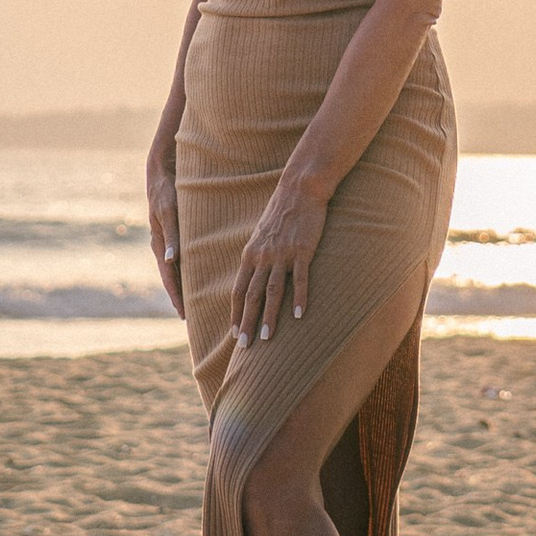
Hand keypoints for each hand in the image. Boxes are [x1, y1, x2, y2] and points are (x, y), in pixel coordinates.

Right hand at [145, 148, 183, 318]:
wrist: (161, 171)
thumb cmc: (166, 191)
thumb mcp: (169, 212)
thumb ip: (171, 235)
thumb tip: (171, 261)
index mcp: (160, 245)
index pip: (169, 278)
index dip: (176, 297)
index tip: (183, 315)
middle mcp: (162, 246)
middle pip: (172, 278)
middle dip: (179, 297)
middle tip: (190, 317)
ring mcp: (167, 240)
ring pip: (175, 269)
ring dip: (183, 285)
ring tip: (194, 302)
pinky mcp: (173, 233)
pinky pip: (180, 257)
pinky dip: (186, 269)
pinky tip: (196, 273)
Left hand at [230, 172, 329, 353]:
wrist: (300, 189)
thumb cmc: (282, 212)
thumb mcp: (262, 235)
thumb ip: (257, 256)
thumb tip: (253, 276)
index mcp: (250, 254)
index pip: (238, 289)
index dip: (234, 312)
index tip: (233, 333)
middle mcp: (262, 256)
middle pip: (251, 295)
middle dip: (246, 322)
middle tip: (244, 346)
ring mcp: (282, 254)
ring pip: (272, 291)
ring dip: (269, 316)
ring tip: (267, 338)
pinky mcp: (302, 250)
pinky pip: (299, 278)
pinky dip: (299, 298)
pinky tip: (299, 315)